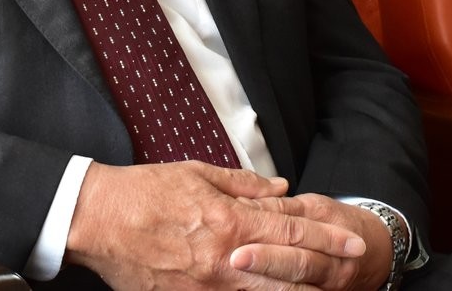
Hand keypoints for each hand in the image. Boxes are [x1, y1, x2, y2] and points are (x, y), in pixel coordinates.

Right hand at [64, 162, 368, 289]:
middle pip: (290, 268)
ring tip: (325, 290)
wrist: (97, 220)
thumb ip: (243, 184)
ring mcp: (208, 287)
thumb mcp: (195, 173)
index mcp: (228, 220)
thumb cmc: (143, 192)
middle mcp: (225, 258)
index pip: (290, 229)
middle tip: (354, 266)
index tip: (353, 240)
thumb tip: (281, 188)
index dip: (326, 235)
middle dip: (326, 267)